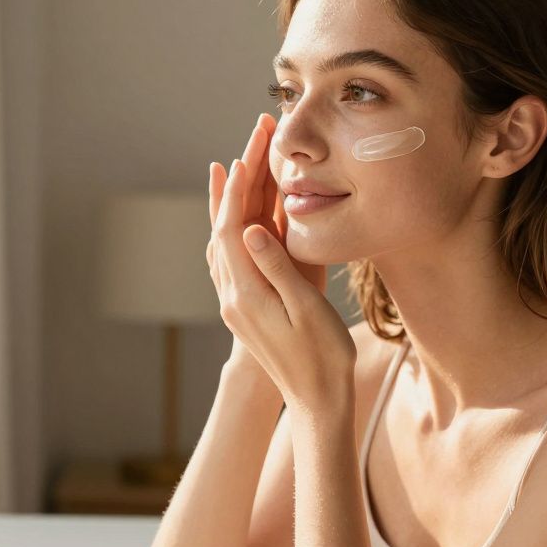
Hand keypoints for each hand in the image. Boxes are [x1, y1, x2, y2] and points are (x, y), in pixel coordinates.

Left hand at [206, 113, 355, 418]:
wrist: (316, 403)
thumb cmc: (322, 358)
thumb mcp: (305, 309)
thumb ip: (276, 267)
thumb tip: (251, 229)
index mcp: (246, 294)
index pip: (233, 230)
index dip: (238, 191)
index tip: (246, 155)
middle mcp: (233, 296)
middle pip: (224, 229)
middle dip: (234, 185)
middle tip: (247, 144)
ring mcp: (237, 303)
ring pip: (225, 242)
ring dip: (228, 204)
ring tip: (229, 168)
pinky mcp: (246, 308)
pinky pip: (232, 258)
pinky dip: (234, 228)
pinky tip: (241, 217)